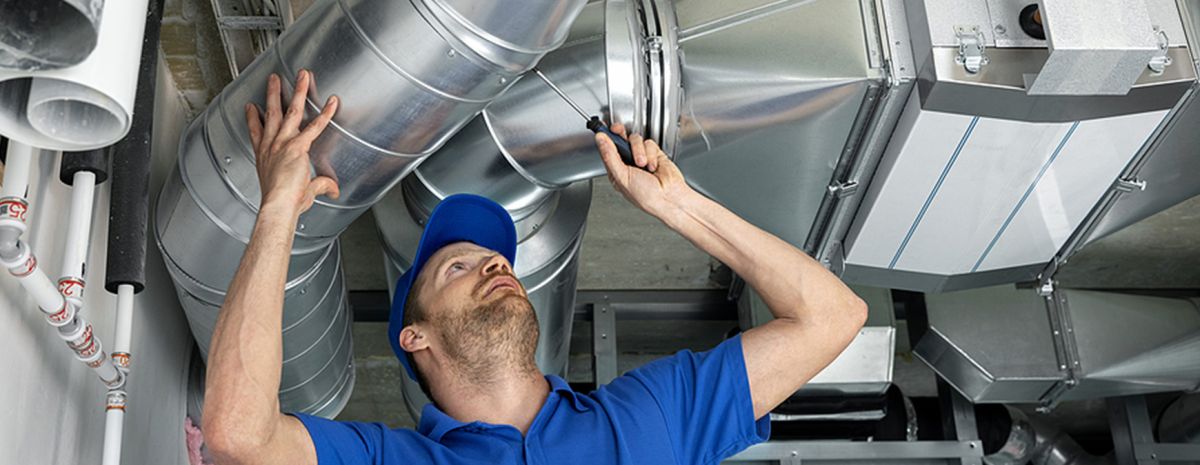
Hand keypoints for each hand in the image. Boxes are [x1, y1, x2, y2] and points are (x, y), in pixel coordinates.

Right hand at [246, 70, 339, 216]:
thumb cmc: (283, 203)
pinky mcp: (297, 145)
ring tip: (301, 76)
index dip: (252, 118)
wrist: (279, 206)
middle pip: (271, 113)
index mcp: (265, 156)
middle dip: (274, 94)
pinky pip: (315, 126)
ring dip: (297, 91)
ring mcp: (283, 143)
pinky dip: (326, 113)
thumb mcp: (302, 193)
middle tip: (273, 80)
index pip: (256, 133)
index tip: (251, 107)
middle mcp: (271, 146)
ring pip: (291, 111)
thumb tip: (334, 190)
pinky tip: (332, 102)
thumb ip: (320, 186)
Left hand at [594, 124, 691, 217]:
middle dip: (619, 134)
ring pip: (635, 140)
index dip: (604, 138)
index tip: (602, 128)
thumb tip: (600, 139)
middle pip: (620, 140)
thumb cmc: (645, 195)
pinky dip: (651, 154)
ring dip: (639, 151)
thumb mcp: (621, 176)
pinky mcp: (654, 154)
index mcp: (616, 171)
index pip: (607, 150)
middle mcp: (628, 163)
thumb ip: (609, 156)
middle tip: (618, 130)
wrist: (669, 197)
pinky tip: (653, 166)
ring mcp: (641, 157)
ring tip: (643, 164)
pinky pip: (649, 143)